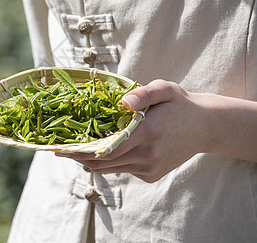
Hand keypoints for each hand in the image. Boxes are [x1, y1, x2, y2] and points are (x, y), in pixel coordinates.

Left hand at [56, 79, 213, 182]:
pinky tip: (104, 149)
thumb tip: (122, 102)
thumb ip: (143, 94)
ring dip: (91, 161)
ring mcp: (150, 168)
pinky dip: (110, 162)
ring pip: (111, 168)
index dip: (82, 151)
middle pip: (104, 162)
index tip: (61, 149)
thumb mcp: (164, 89)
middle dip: (79, 157)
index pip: (108, 147)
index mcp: (148, 132)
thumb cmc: (179, 104)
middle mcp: (148, 155)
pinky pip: (123, 170)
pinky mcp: (151, 175)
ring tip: (75, 150)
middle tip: (61, 150)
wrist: (205, 128)